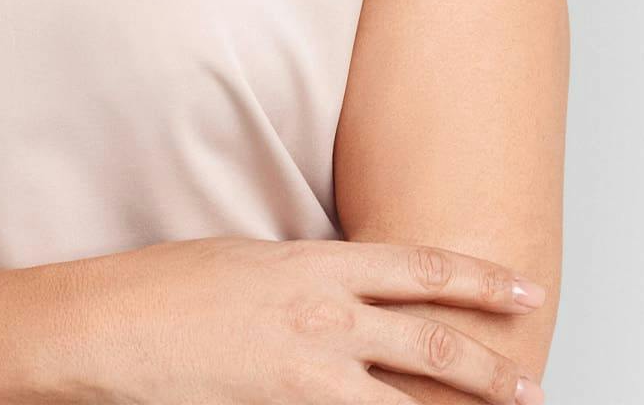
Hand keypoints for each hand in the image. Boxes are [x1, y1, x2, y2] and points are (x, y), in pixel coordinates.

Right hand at [71, 233, 545, 402]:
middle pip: (432, 342)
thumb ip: (309, 279)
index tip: (524, 290)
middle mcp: (325, 320)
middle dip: (491, 365)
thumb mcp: (252, 262)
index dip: (481, 280)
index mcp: (318, 266)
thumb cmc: (169, 287)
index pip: (421, 269)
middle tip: (531, 382)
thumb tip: (346, 295)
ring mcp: (309, 376)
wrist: (113, 328)